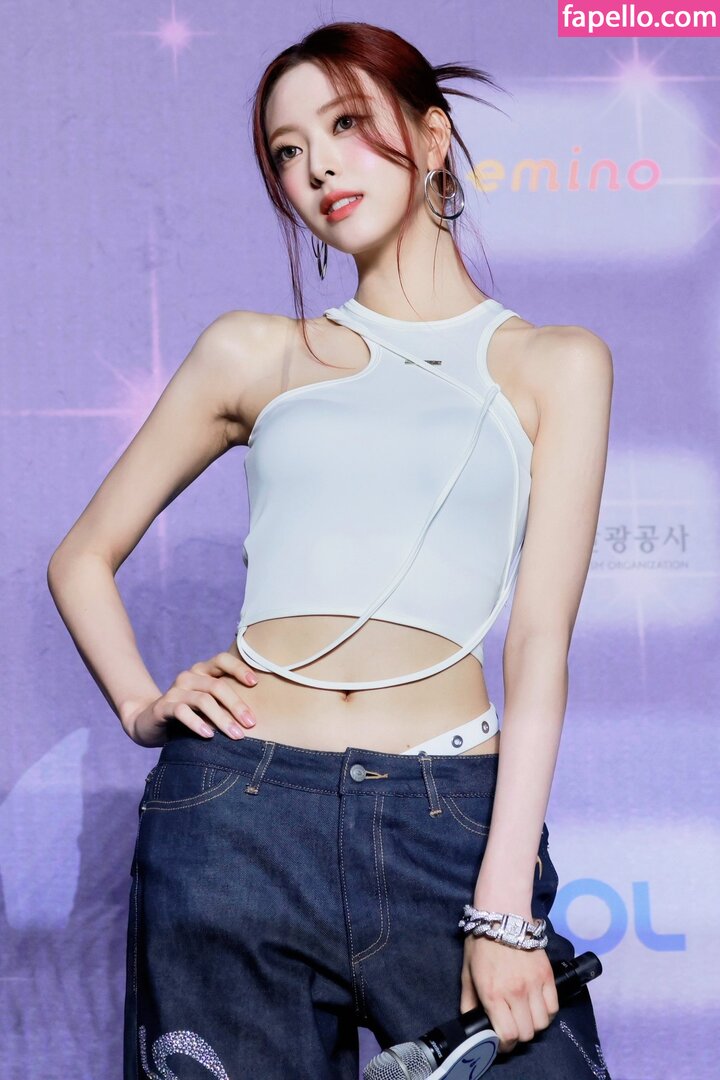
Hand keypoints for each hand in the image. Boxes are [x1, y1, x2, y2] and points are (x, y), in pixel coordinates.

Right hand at [123, 651, 259, 747]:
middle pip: (217, 686)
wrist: (150, 722)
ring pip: (202, 700)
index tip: (255, 683)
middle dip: (237, 705)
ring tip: (236, 735)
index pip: (222, 660)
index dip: (239, 668)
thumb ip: (227, 700)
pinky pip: (182, 712)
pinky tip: (209, 735)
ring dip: (222, 719)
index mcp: (202, 671)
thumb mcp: (209, 703)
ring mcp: (174, 691)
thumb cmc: (190, 713)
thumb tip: (263, 712)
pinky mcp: (163, 707)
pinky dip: (197, 723)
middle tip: (252, 724)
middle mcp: (189, 677)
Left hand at [460, 931, 558, 1054]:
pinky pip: (553, 1007)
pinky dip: (546, 1012)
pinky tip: (537, 1005)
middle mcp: (516, 993)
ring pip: (542, 1023)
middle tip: (512, 1026)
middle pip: (526, 1033)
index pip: (507, 1035)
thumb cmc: (481, 944)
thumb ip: (468, 1002)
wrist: (503, 915)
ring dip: (533, 1024)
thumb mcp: (467, 973)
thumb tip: (471, 1022)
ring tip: (525, 1015)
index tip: (500, 1041)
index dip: (504, 1045)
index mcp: (493, 994)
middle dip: (518, 1035)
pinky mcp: (547, 976)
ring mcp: (534, 985)